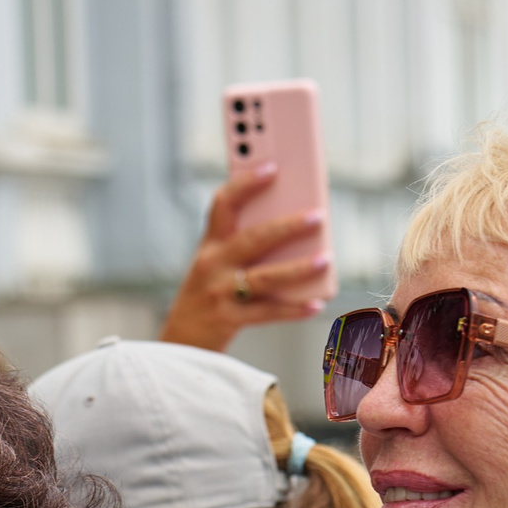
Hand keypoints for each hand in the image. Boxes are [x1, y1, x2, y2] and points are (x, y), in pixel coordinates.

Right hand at [158, 162, 331, 350]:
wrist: (181, 340)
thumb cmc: (209, 293)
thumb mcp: (216, 262)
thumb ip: (244, 242)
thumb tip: (294, 223)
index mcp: (210, 244)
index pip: (223, 204)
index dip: (246, 183)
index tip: (272, 167)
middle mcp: (212, 264)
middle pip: (252, 239)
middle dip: (287, 226)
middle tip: (318, 216)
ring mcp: (219, 292)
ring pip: (264, 277)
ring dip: (298, 267)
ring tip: (325, 259)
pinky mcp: (229, 319)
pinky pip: (267, 312)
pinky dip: (293, 309)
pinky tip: (316, 303)